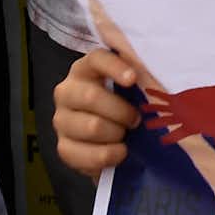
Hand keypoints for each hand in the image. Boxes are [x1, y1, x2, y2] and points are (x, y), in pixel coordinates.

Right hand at [52, 48, 143, 177]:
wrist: (112, 140)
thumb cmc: (126, 105)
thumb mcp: (133, 87)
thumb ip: (140, 76)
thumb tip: (152, 77)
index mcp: (85, 69)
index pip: (96, 59)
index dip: (114, 67)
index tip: (133, 78)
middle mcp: (67, 92)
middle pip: (91, 97)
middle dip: (121, 111)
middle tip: (136, 120)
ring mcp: (61, 120)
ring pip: (91, 127)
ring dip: (116, 134)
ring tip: (126, 135)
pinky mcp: (63, 148)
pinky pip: (85, 154)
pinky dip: (108, 155)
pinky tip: (119, 152)